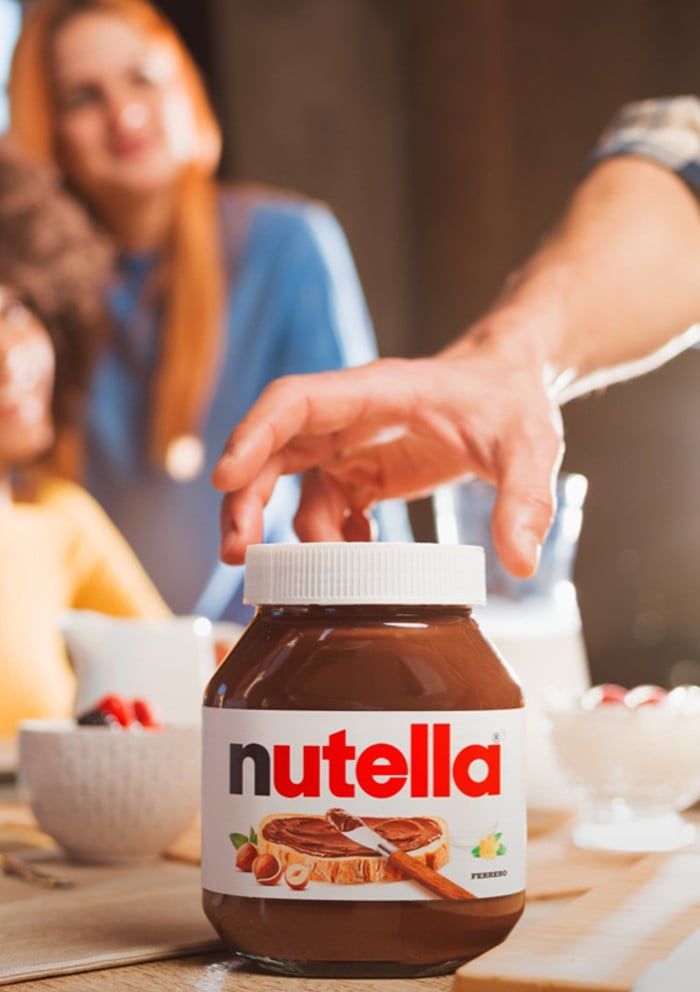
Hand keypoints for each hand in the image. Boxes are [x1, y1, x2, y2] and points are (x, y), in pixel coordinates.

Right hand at [212, 324, 563, 576]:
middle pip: (275, 450)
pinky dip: (331, 542)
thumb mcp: (531, 447)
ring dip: (293, 537)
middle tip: (237, 556)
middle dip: (248, 500)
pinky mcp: (361, 471)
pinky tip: (356, 564)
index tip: (224, 479)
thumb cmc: (513, 400)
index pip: (296, 401)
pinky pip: (325, 507)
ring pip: (292, 486)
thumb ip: (525, 499)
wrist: (510, 385)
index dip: (254, 435)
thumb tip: (519, 563)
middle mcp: (350, 416)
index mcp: (377, 391)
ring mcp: (351, 444)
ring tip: (317, 583)